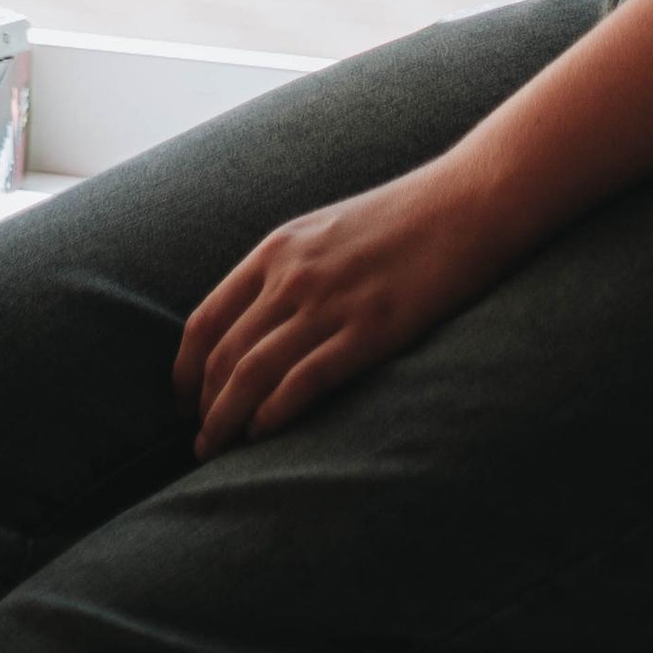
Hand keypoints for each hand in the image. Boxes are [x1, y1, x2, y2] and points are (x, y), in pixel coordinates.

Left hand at [172, 158, 516, 455]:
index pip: (206, 320)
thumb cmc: (402, 218)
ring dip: (228, 419)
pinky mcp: (368, 330)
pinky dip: (275, 414)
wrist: (466, 202)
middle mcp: (293, 275)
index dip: (186, 370)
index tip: (185, 401)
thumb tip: (259, 320)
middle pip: (224, 354)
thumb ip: (289, 268)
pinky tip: (265, 435)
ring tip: (219, 450)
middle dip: (204, 406)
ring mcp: (329, 303)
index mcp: (277, 248)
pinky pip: (304, 381)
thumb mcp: (327, 229)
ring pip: (253, 373)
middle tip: (202, 440)